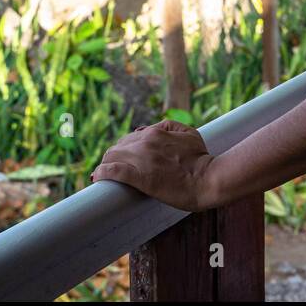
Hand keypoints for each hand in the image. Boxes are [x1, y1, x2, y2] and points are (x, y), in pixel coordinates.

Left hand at [90, 120, 216, 211]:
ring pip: (112, 157)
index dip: (124, 149)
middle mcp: (145, 143)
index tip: (123, 158)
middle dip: (113, 157)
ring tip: (101, 174)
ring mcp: (141, 160)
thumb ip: (171, 126)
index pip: (130, 138)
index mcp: (156, 132)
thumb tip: (151, 128)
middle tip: (111, 168)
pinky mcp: (139, 178)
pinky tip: (97, 177)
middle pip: (118, 147)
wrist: (208, 179)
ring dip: (105, 165)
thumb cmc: (202, 159)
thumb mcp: (191, 134)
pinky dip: (102, 173)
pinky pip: (113, 172)